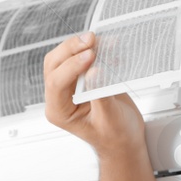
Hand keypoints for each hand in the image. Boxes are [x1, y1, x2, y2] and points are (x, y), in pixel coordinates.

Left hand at [44, 32, 145, 153]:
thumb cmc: (115, 137)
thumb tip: (94, 72)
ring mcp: (70, 86)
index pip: (57, 83)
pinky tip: (105, 47)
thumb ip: (100, 95)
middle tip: (91, 39)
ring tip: (99, 40)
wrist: (125, 141)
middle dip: (72, 49)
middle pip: (55, 64)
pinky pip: (81, 58)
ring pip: (64, 57)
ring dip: (80, 46)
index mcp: (60, 112)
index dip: (72, 66)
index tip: (91, 57)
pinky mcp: (82, 78)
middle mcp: (60, 97)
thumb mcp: (110, 119)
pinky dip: (92, 49)